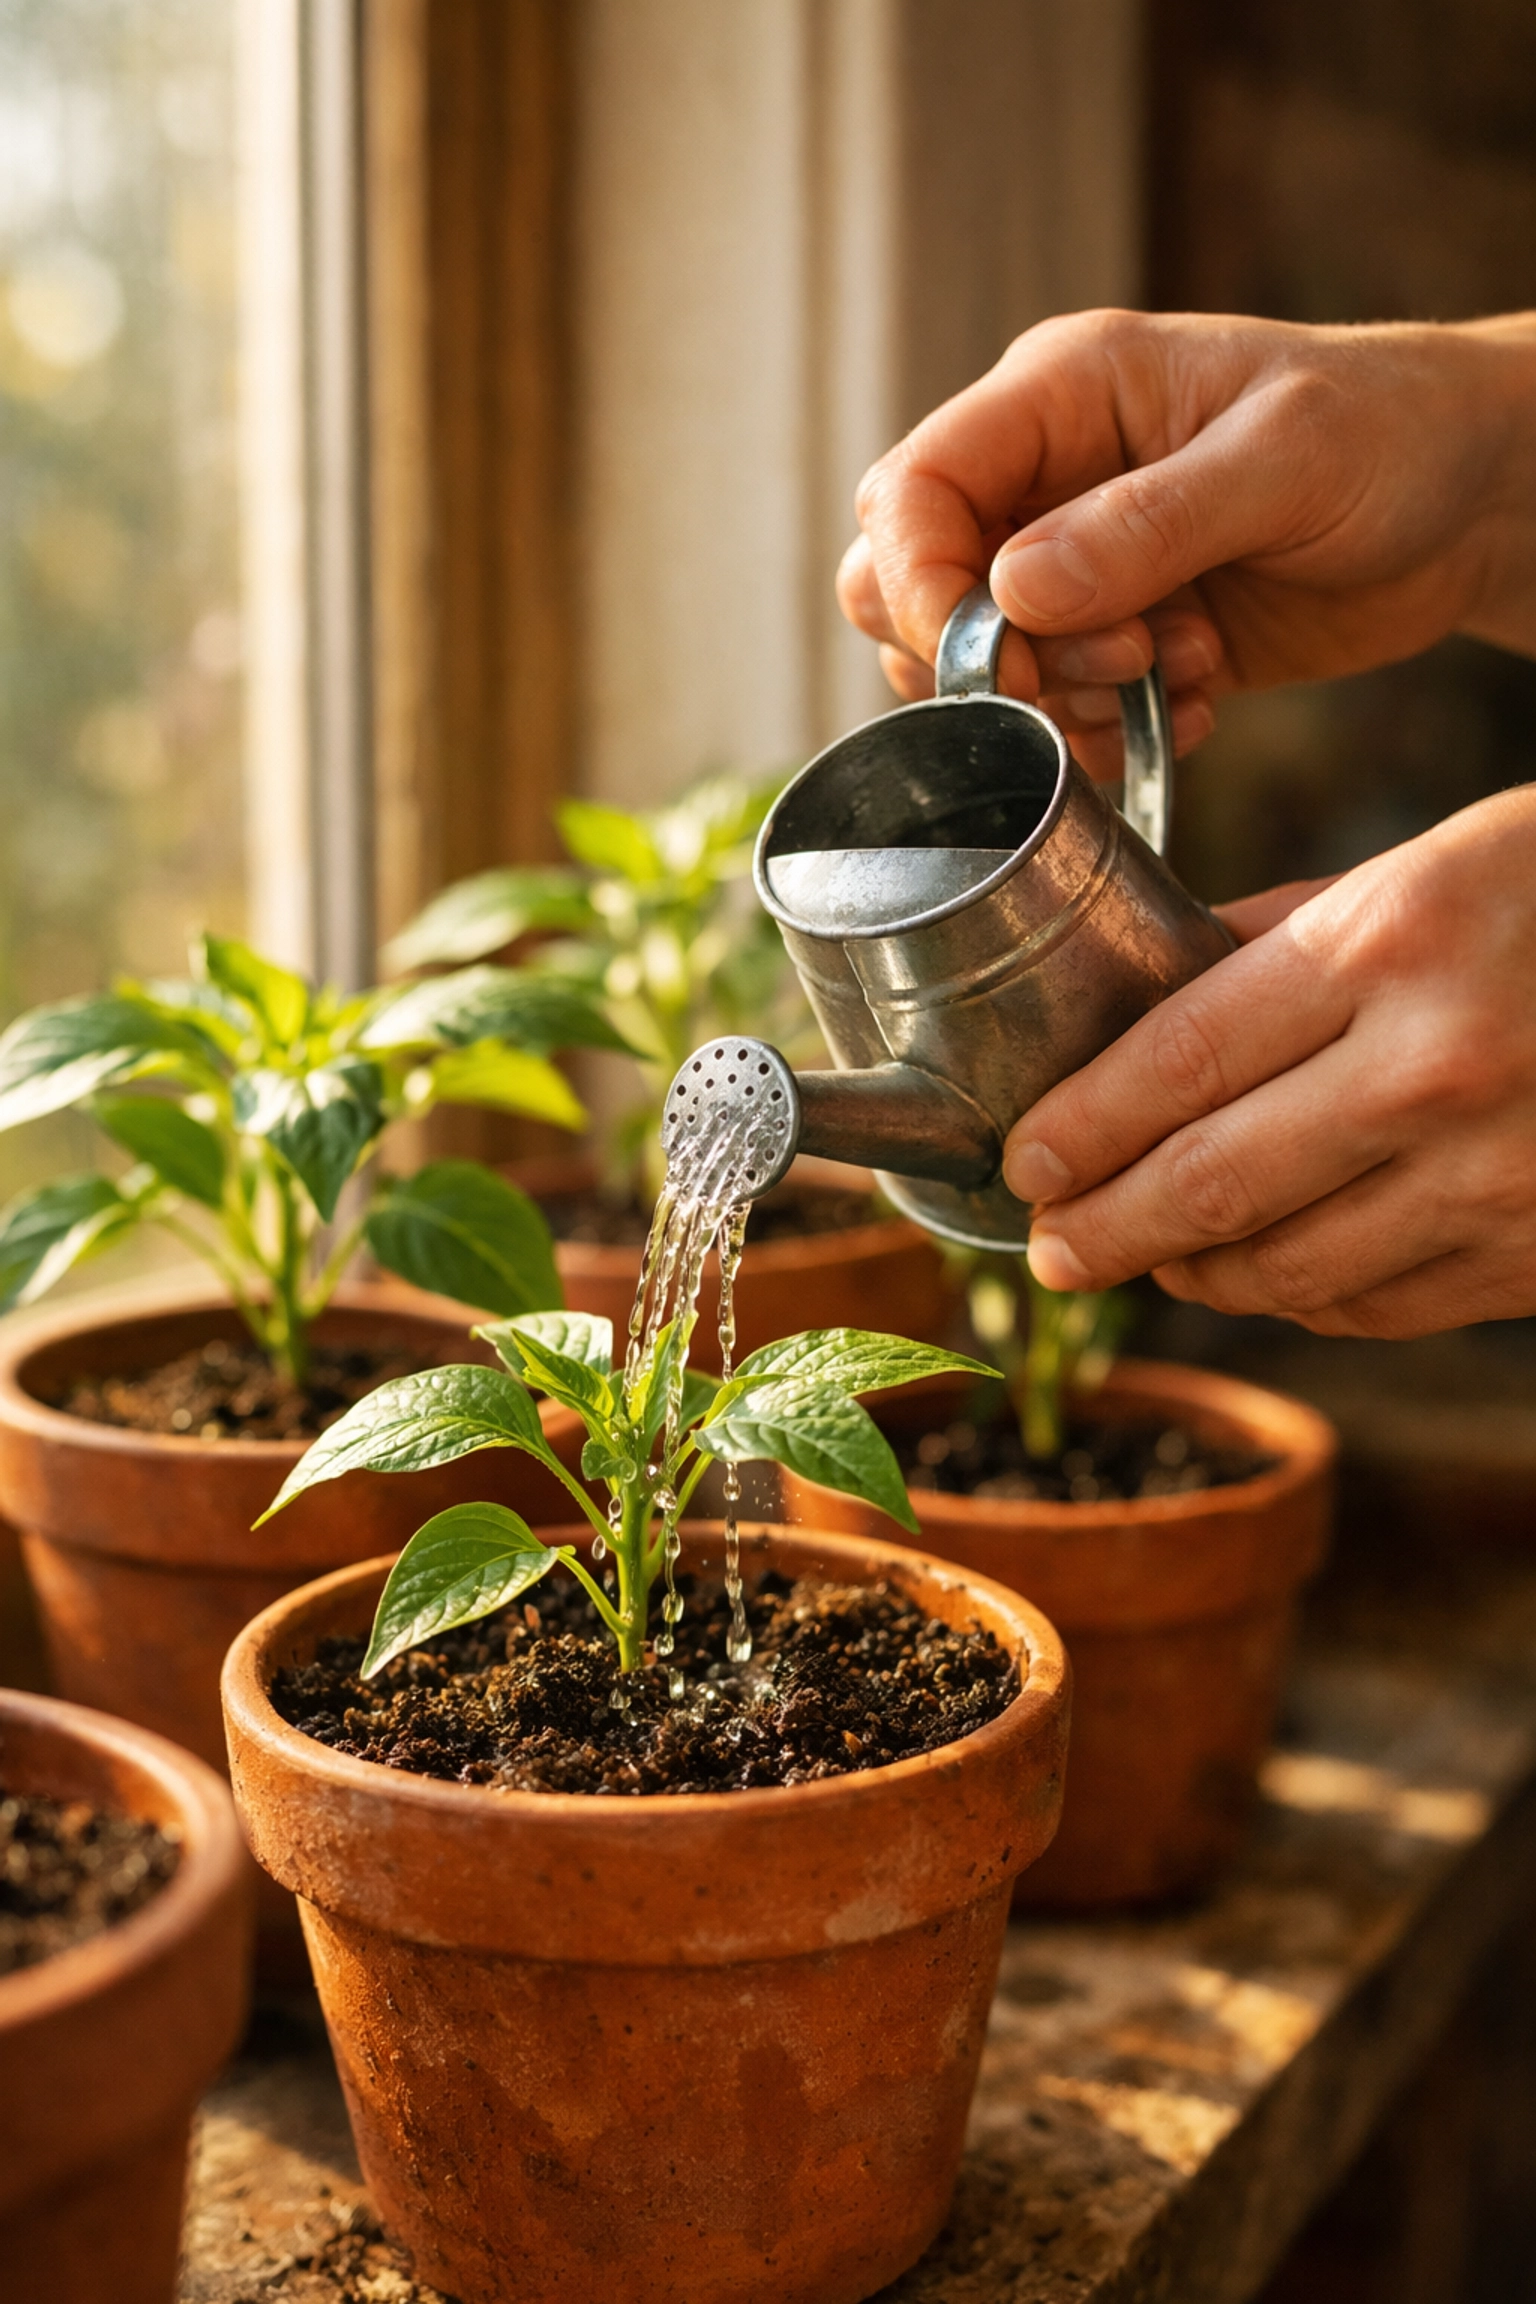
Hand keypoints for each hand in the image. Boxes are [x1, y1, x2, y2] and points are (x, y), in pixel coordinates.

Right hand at [840, 309, 1535, 778]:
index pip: (910, 493)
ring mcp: (1073, 561)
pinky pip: (1054, 710)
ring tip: (1183, 666)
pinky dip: (1110, 731)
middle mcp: (1043, 476)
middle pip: (904, 587)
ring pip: (975, 666)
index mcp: (1060, 394)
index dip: (920, 587)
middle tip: (1116, 662)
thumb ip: (1146, 524)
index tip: (997, 659)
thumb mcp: (1284, 460)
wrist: (1473, 497)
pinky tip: (1201, 696)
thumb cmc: (1394, 432)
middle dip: (990, 659)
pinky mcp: (1113, 636)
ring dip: (1066, 699)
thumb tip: (1011, 595)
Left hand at [1005, 786, 1535, 1337]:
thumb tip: (1154, 1000)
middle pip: (1211, 1187)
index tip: (1024, 1164)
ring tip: (1146, 1257)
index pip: (1178, 1063)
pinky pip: (1379, 1308)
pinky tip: (1267, 1273)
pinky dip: (1302, 1298)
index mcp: (1393, 943)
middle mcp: (1436, 1071)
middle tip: (1052, 1248)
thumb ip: (1288, 936)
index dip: (1079, 1130)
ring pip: (1287, 1271)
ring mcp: (1497, 1179)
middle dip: (1105, 1231)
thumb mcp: (1431, 864)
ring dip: (1193, 1274)